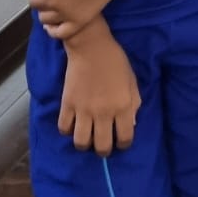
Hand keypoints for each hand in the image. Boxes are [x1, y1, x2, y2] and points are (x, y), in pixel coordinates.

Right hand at [58, 24, 140, 153]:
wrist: (91, 46)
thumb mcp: (132, 82)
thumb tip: (130, 125)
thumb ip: (134, 105)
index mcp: (123, 107)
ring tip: (87, 138)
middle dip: (104, 150)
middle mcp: (103, 113)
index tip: (121, 141)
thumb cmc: (115, 61)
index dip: (124, 144)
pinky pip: (64, 128)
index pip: (125, 138)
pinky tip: (73, 125)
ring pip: (81, 142)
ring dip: (85, 144)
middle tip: (103, 145)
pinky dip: (68, 130)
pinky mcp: (68, 104)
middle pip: (102, 146)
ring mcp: (84, 110)